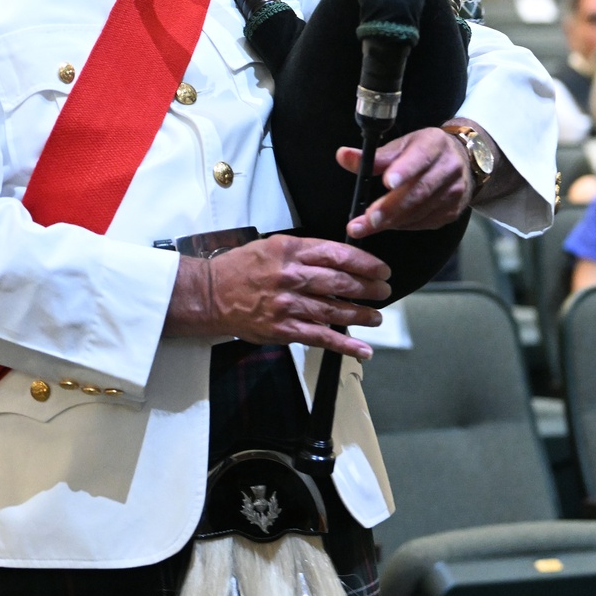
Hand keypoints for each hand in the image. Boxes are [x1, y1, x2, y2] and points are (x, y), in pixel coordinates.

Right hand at [165, 235, 391, 359]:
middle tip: (384, 291)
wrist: (211, 294)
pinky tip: (363, 349)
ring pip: (335, 310)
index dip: (365, 262)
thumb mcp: (272, 246)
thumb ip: (304, 251)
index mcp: (290, 251)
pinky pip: (321, 337)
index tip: (380, 268)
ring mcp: (288, 305)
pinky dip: (345, 345)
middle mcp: (291, 276)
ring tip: (376, 316)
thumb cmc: (241, 268)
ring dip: (362, 314)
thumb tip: (338, 259)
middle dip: (369, 288)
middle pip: (341, 282)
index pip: (337, 254)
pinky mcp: (284, 329)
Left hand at [341, 127, 473, 239]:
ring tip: (365, 227)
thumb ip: (374, 155)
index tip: (387, 182)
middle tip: (367, 220)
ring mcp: (453, 192)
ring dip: (391, 222)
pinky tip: (387, 225)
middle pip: (418, 191)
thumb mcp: (402, 144)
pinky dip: (402, 225)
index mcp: (433, 144)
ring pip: (420, 211)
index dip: (404, 171)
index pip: (419, 158)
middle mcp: (448, 168)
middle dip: (390, 208)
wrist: (464, 162)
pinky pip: (423, 222)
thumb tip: (343, 156)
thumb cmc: (425, 150)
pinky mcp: (452, 212)